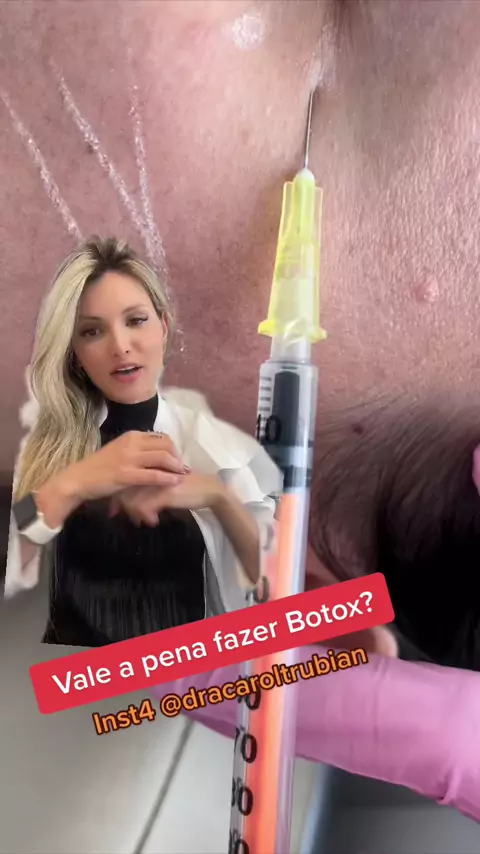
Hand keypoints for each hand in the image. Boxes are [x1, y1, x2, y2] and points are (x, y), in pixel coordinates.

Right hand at [62, 431, 186, 504]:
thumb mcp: (119, 451)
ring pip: (163, 458)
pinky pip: (154, 475)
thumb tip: (155, 453)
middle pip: (166, 445)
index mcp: (131, 436)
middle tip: (183, 469)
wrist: (79, 479)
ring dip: (176, 467)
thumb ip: (137, 450)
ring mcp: (129, 458)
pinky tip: (175, 483)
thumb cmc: (99, 468)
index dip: (174, 448)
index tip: (178, 459)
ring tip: (182, 476)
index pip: (161, 437)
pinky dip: (167, 478)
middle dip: (178, 457)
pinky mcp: (127, 474)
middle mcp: (132, 443)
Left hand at [109, 472, 224, 525]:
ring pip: (131, 499)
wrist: (208, 489)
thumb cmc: (184, 487)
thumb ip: (144, 489)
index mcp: (149, 464)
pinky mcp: (164, 492)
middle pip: (124, 488)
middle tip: (120, 516)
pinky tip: (152, 521)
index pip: (124, 477)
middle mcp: (150, 469)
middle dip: (121, 505)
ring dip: (133, 513)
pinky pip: (144, 507)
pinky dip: (146, 516)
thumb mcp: (161, 485)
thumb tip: (123, 503)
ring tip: (139, 521)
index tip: (114, 509)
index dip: (117, 494)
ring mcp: (157, 480)